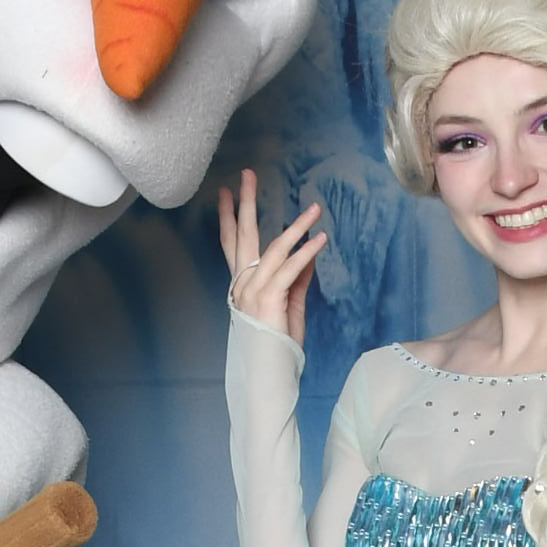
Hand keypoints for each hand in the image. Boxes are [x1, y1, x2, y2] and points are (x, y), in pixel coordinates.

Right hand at [218, 167, 327, 341]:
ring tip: (314, 209)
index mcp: (242, 284)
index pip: (231, 244)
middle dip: (244, 203)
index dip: (228, 217)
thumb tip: (309, 252)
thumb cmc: (277, 343)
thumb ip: (297, 277)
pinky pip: (290, 269)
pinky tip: (320, 239)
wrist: (269, 372)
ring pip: (274, 249)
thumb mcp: (289, 304)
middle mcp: (242, 284)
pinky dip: (306, 253)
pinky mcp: (268, 299)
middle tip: (246, 174)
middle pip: (241, 236)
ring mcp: (252, 291)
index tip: (226, 193)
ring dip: (297, 226)